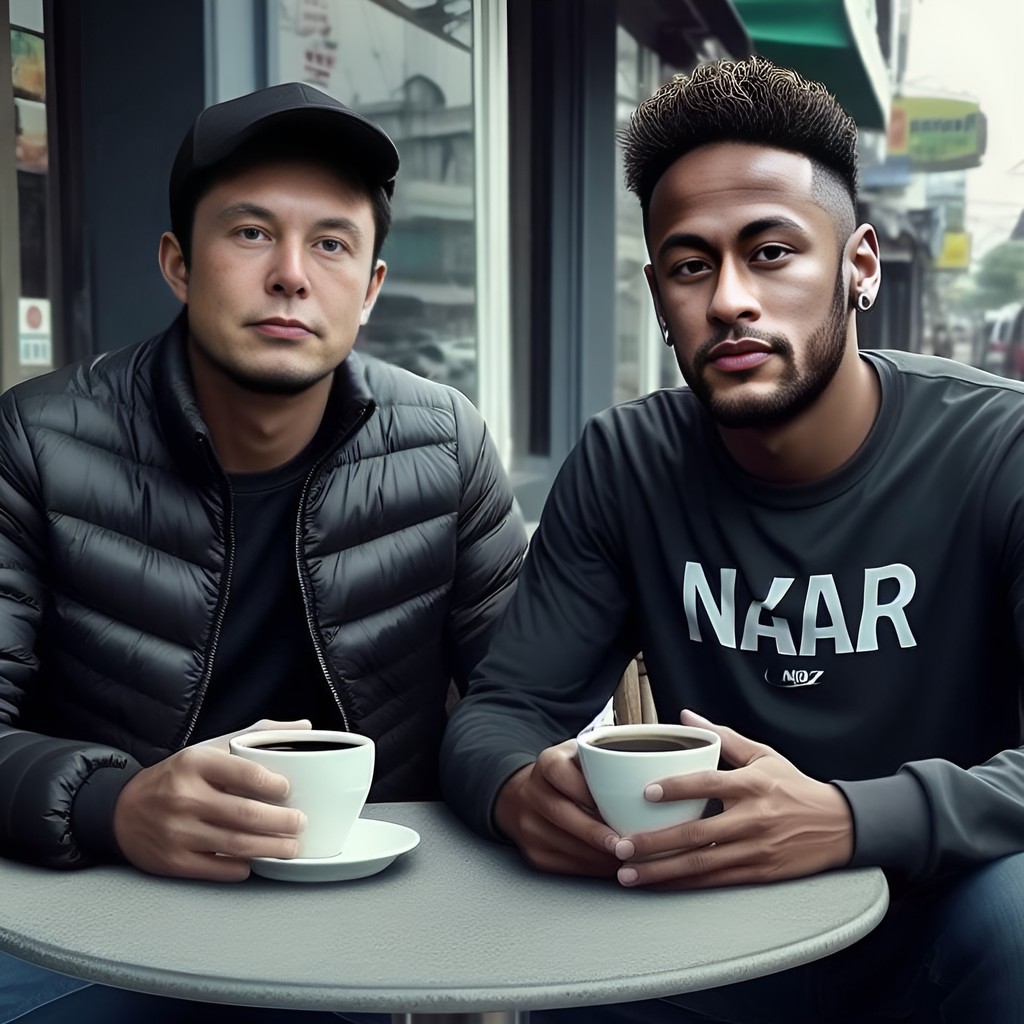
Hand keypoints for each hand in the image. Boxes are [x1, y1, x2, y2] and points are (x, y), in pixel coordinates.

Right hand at [114, 720, 312, 880]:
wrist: (121, 810)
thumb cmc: (176, 777)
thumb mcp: (208, 748)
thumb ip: (256, 736)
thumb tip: (304, 727)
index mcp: (195, 762)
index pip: (246, 772)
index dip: (274, 784)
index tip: (288, 790)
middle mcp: (184, 796)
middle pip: (247, 814)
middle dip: (282, 822)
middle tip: (300, 823)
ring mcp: (177, 831)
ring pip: (237, 844)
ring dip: (271, 848)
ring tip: (291, 847)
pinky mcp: (173, 861)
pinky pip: (218, 868)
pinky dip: (243, 867)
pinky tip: (256, 861)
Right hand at [494, 739, 620, 877]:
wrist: (529, 795)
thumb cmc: (573, 774)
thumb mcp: (584, 755)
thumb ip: (606, 760)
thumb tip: (644, 771)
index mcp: (547, 763)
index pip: (562, 774)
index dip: (588, 793)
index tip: (615, 807)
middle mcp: (531, 792)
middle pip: (562, 814)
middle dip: (595, 833)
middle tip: (624, 844)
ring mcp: (528, 825)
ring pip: (563, 844)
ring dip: (598, 854)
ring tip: (626, 856)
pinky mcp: (533, 852)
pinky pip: (564, 865)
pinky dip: (591, 867)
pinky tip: (610, 863)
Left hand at [614, 710, 853, 889]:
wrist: (840, 826)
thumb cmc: (794, 786)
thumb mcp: (764, 755)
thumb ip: (723, 737)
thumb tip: (685, 716)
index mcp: (752, 785)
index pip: (710, 783)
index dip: (678, 788)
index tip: (646, 791)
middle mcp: (752, 819)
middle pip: (698, 833)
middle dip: (656, 842)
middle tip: (622, 845)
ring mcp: (755, 849)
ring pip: (702, 864)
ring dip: (663, 871)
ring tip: (629, 873)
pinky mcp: (760, 873)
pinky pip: (716, 881)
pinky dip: (685, 884)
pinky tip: (660, 884)